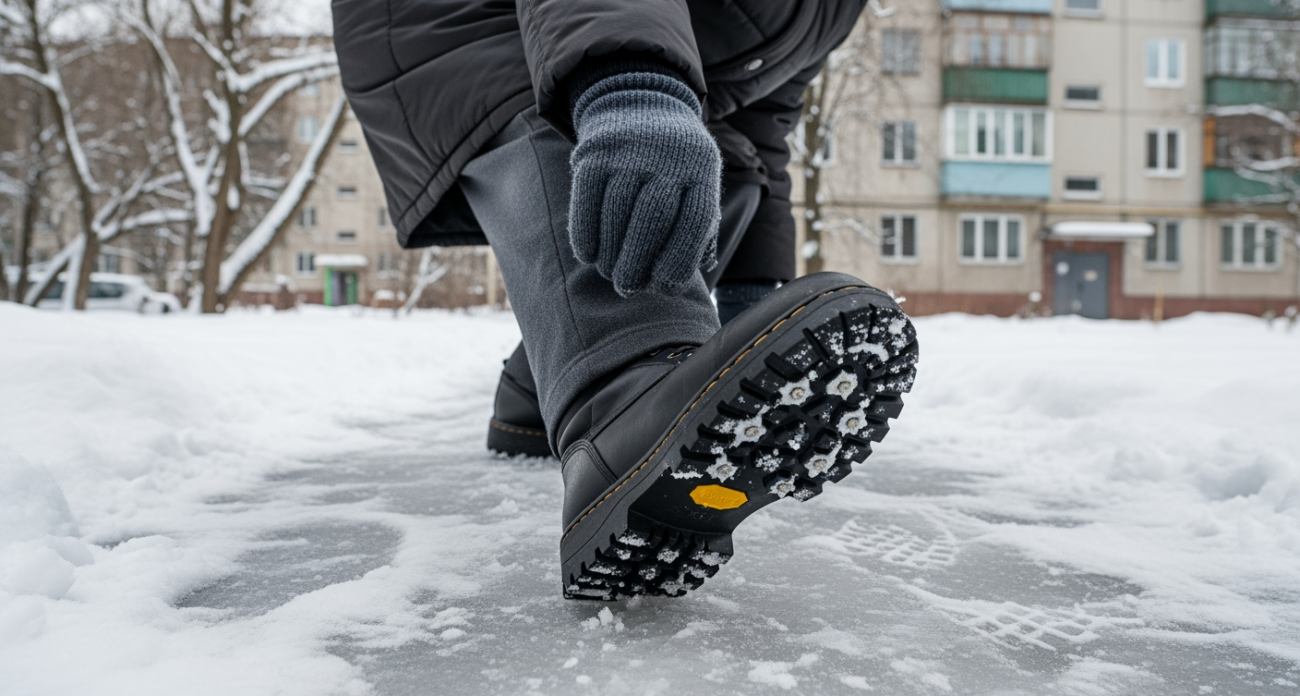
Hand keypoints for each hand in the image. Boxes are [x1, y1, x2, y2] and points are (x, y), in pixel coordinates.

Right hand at [568, 71, 721, 296]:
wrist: (641, 103)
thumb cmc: (676, 165)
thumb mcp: (698, 184)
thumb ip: (698, 230)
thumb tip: (675, 282)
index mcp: (701, 168)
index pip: (696, 220)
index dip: (680, 258)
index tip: (665, 284)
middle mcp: (668, 156)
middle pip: (653, 218)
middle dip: (638, 262)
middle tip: (628, 286)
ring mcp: (629, 151)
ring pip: (617, 211)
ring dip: (610, 252)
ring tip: (610, 272)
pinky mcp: (596, 150)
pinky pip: (586, 199)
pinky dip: (585, 233)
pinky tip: (589, 255)